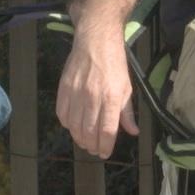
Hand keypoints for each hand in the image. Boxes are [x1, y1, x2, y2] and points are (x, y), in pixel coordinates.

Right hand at [56, 28, 138, 157]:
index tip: (105, 153)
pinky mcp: (64, 88)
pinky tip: (73, 126)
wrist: (96, 41)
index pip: (106, 131)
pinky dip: (67, 124)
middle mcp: (93, 97)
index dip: (105, 146)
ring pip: (74, 126)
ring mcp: (76, 92)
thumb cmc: (115, 64)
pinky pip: (62, 114)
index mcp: (112, 97)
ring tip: (84, 141)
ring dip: (78, 138)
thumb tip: (133, 132)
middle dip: (91, 145)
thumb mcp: (127, 87)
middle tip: (94, 149)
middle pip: (89, 131)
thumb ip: (127, 112)